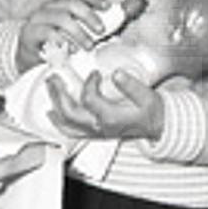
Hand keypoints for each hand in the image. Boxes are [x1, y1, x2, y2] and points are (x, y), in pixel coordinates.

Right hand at [18, 0, 114, 67]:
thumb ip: (107, 21)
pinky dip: (61, 41)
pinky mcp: (30, 34)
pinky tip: (70, 51)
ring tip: (88, 46)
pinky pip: (47, 33)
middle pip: (72, 4)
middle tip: (102, 31)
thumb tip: (136, 5)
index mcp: (63, 3)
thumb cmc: (59, 43)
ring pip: (61, 18)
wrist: (26, 57)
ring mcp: (38, 19)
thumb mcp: (82, 31)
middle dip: (90, 16)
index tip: (108, 8)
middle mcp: (50, 7)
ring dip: (78, 32)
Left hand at [44, 63, 164, 142]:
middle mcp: (99, 127)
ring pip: (67, 124)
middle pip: (70, 112)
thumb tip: (117, 74)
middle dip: (59, 94)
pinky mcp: (94, 134)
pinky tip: (52, 113)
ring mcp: (95, 132)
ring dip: (55, 106)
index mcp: (111, 117)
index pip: (89, 99)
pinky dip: (58, 122)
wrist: (157, 128)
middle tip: (54, 78)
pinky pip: (71, 132)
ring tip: (50, 90)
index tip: (94, 74)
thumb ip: (132, 86)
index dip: (88, 83)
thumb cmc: (152, 113)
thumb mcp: (147, 97)